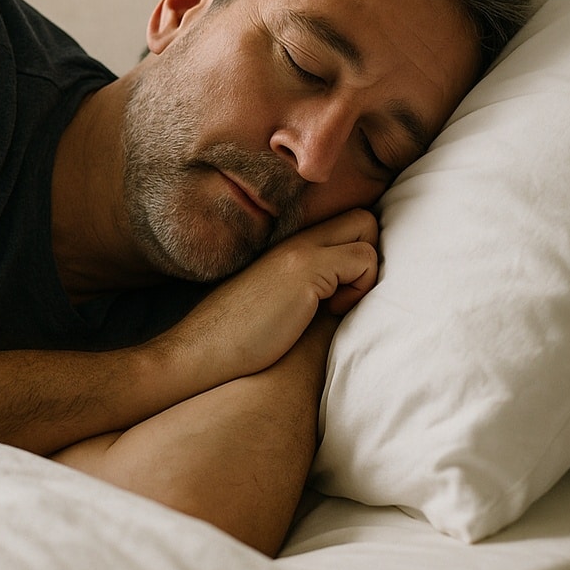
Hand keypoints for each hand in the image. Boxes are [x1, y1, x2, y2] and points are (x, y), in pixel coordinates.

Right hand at [155, 208, 378, 392]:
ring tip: (333, 306)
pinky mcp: (306, 268)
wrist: (202, 351)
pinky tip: (329, 311)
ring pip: (367, 229)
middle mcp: (294, 238)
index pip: (343, 224)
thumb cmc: (236, 339)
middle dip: (368, 256)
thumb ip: (306, 287)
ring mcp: (300, 249)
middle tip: (344, 295)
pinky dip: (360, 287)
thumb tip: (345, 294)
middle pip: (361, 218)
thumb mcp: (275, 301)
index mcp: (286, 245)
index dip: (354, 255)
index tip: (338, 293)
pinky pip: (364, 258)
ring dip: (365, 274)